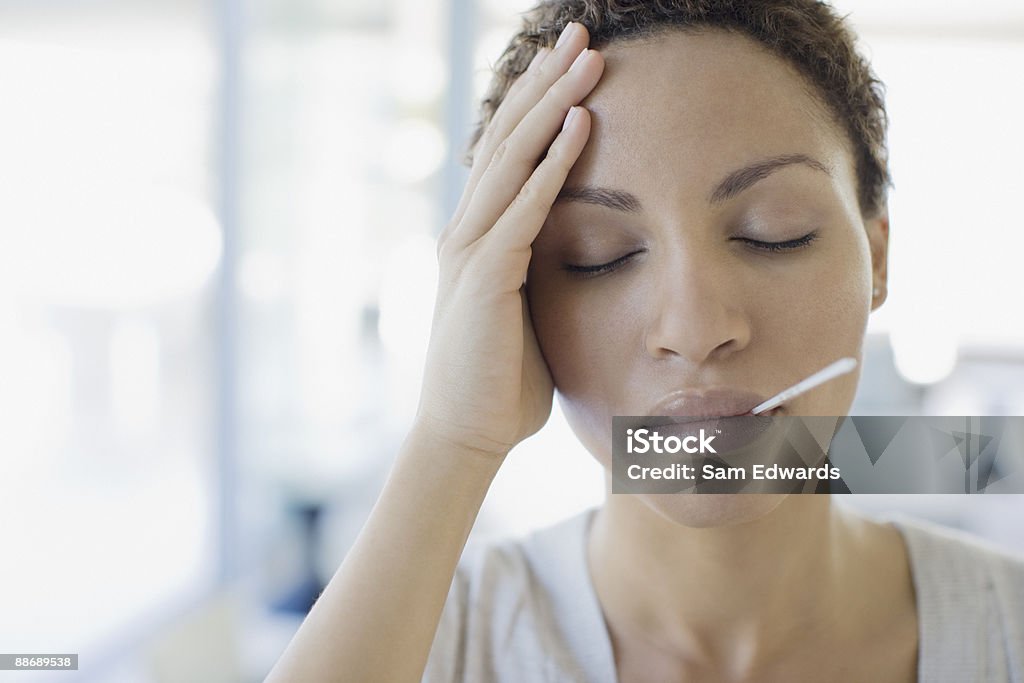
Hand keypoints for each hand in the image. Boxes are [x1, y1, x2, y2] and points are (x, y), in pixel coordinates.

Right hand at [415, 23, 604, 457]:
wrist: (467, 432)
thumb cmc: (503, 377)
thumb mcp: (526, 307)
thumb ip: (540, 266)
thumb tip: (574, 244)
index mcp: (477, 234)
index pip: (508, 151)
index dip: (538, 101)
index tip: (573, 62)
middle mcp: (466, 230)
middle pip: (507, 137)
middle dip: (545, 82)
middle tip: (582, 33)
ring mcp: (470, 251)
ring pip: (512, 159)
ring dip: (552, 106)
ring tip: (589, 59)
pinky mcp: (484, 278)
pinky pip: (523, 209)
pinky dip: (551, 166)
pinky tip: (581, 127)